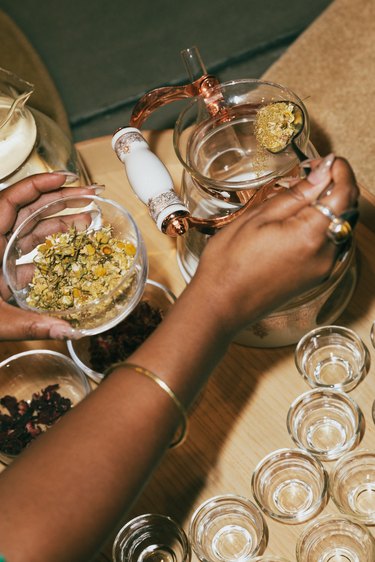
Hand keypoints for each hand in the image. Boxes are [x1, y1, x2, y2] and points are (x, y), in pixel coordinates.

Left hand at [0, 172, 101, 340]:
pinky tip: (71, 251)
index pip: (12, 199)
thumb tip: (69, 331)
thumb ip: (32, 325)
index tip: (67, 178)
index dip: (40, 184)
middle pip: (29, 210)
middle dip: (61, 199)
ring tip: (88, 218)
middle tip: (90, 195)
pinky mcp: (2, 272)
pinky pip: (29, 254)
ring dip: (60, 222)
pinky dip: (51, 250)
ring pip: (31, 230)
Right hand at [193, 156, 358, 336]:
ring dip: (330, 206)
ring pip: (341, 226)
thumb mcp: (257, 218)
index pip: (345, 194)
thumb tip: (322, 172)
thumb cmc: (229, 263)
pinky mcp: (316, 277)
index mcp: (310, 235)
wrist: (221, 304)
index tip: (326, 160)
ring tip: (302, 196)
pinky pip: (332, 243)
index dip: (340, 171)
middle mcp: (325, 254)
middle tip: (311, 173)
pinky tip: (301, 219)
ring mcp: (322, 269)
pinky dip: (324, 225)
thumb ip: (295, 195)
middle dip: (336, 185)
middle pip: (348, 210)